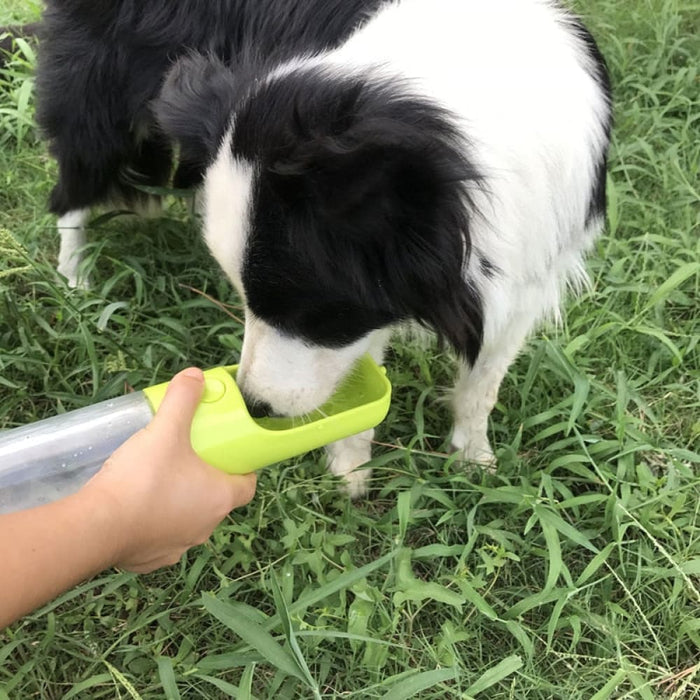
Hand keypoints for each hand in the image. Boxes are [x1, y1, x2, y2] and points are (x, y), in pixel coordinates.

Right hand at [83, 367, 256, 572]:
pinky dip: (153, 522)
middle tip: (187, 456)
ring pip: (188, 519)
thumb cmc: (142, 479)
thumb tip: (195, 376)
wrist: (96, 528)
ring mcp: (179, 546)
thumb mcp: (165, 431)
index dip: (241, 468)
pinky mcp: (153, 560)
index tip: (227, 453)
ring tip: (158, 478)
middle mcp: (206, 527)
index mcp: (220, 499)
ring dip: (179, 502)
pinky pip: (160, 537)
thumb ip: (182, 400)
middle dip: (206, 479)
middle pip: (217, 499)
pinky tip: (135, 505)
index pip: (247, 485)